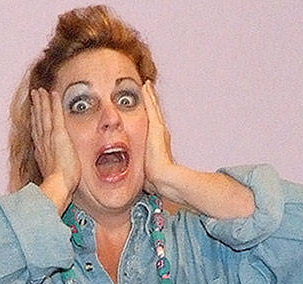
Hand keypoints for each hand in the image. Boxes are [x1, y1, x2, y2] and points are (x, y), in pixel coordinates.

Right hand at [30, 88, 78, 209]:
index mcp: (41, 153)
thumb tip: (47, 174)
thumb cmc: (58, 188)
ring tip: (39, 91)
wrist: (57, 187)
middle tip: (34, 96)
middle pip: (38, 120)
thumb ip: (49, 172)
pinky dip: (54, 103)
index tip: (34, 112)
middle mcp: (42, 143)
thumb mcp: (51, 179)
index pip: (37, 133)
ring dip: (42, 101)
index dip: (35, 121)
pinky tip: (53, 93)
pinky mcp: (58, 134)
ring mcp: (49, 138)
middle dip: (36, 107)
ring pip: (44, 115)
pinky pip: (56, 114)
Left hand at [140, 81, 179, 195]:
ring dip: (150, 96)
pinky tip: (145, 87)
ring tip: (146, 84)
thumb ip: (144, 169)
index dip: (149, 115)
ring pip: (153, 108)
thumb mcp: (146, 170)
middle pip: (154, 113)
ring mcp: (159, 129)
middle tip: (147, 89)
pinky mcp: (156, 126)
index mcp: (157, 142)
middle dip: (151, 102)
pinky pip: (151, 107)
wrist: (163, 177)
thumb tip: (139, 179)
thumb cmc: (154, 178)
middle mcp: (160, 133)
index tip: (146, 107)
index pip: (152, 125)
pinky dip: (149, 97)